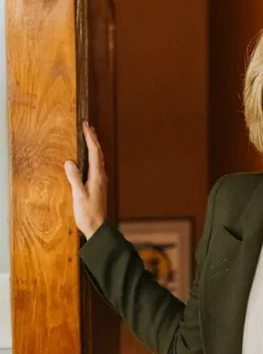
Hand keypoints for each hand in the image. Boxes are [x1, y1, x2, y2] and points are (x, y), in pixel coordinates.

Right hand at [64, 122, 107, 238]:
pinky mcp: (98, 186)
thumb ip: (74, 178)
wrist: (98, 228)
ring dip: (94, 147)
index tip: (85, 126)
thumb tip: (69, 162)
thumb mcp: (78, 196)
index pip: (94, 152)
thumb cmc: (88, 214)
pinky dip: (93, 157)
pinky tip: (89, 158)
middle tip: (88, 126)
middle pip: (98, 153)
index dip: (90, 138)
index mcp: (97, 177)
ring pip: (98, 159)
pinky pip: (96, 166)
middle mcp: (101, 177)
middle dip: (93, 139)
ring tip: (89, 137)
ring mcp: (101, 181)